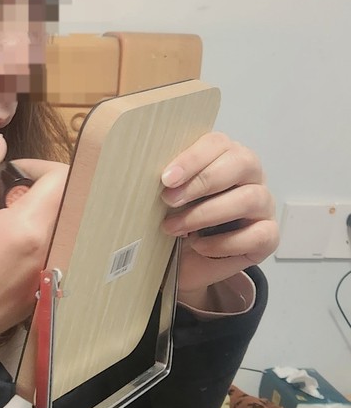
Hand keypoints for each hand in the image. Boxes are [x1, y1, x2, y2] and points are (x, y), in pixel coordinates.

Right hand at [0, 134, 67, 357]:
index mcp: (29, 226)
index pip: (60, 178)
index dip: (37, 166)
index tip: (10, 173)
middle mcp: (50, 248)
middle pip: (63, 201)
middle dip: (37, 190)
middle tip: (3, 199)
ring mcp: (50, 271)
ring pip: (60, 226)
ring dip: (37, 216)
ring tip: (2, 225)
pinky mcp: (44, 289)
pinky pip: (53, 250)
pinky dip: (35, 241)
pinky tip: (4, 251)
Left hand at [160, 132, 278, 303]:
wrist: (187, 263)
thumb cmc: (179, 222)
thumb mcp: (169, 199)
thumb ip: (166, 182)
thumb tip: (138, 168)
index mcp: (225, 156)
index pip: (217, 143)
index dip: (192, 159)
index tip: (166, 178)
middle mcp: (250, 176)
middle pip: (241, 162)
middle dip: (202, 181)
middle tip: (169, 200)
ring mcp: (263, 205)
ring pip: (250, 198)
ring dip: (207, 213)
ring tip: (175, 227)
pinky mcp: (268, 235)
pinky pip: (255, 234)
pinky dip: (224, 242)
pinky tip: (199, 246)